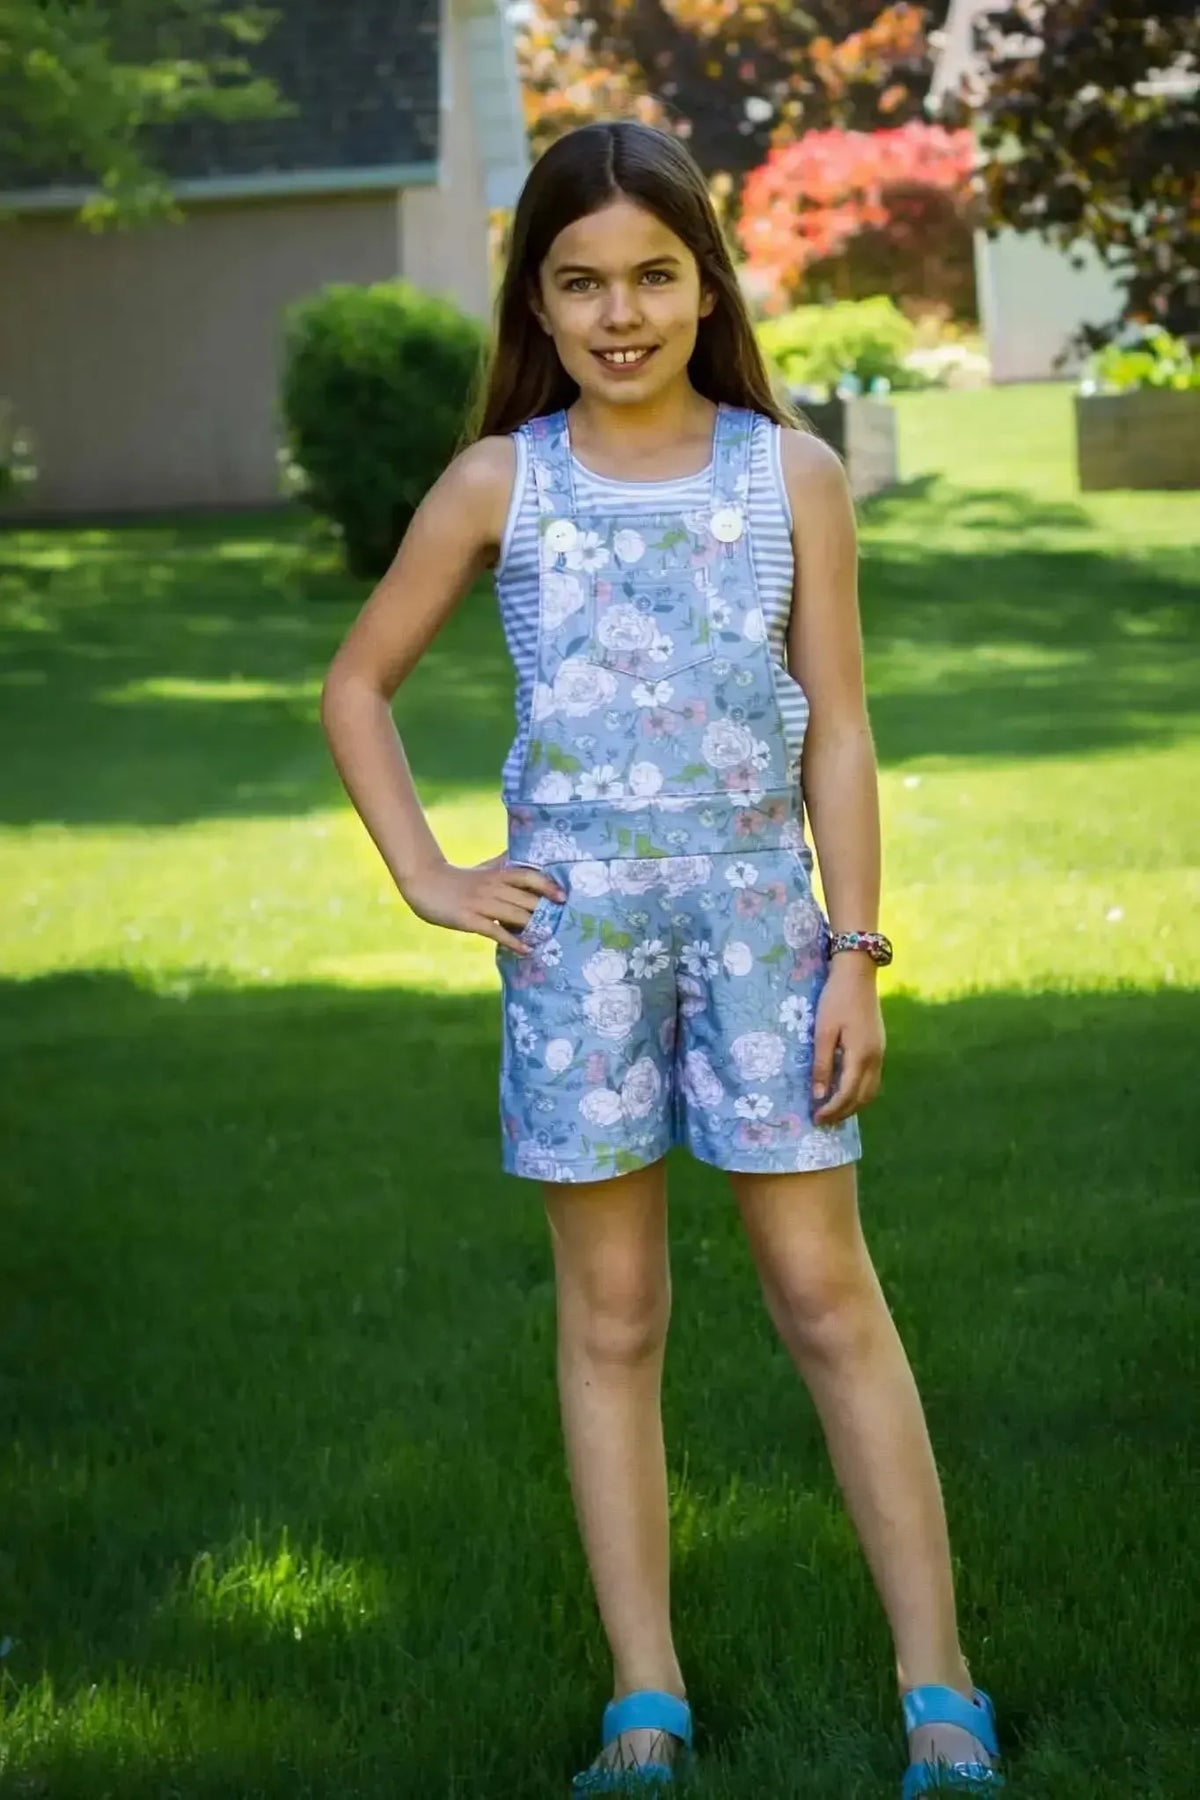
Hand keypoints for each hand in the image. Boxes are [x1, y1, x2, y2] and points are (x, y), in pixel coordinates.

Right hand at [398, 853, 565, 954]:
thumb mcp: (483, 867)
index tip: (563, 896)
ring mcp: (481, 903)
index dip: (547, 885)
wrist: (425, 883)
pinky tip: (526, 949)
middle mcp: (492, 887)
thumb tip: (522, 854)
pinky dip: (513, 941)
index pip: (528, 876)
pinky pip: (496, 931)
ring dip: (533, 928)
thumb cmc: (458, 878)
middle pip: (525, 898)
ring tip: (548, 938)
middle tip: (562, 923)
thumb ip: (503, 863)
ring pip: (514, 915)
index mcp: (497, 873)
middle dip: (545, 911)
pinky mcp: (469, 919)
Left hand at [811, 955, 885, 1124]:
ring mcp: (880, 1052)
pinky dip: (860, 1091)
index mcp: (861, 1055)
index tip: (816, 1118)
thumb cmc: (836, 999)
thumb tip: (819, 1095)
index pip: (847, 1094)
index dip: (832, 1110)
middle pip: (862, 1097)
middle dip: (843, 1112)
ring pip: (871, 1090)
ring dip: (854, 1104)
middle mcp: (875, 1058)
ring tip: (834, 1111)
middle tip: (823, 1121)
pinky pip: (872, 1078)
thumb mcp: (823, 1030)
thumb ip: (822, 1064)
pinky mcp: (879, 1046)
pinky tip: (846, 1090)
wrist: (857, 973)